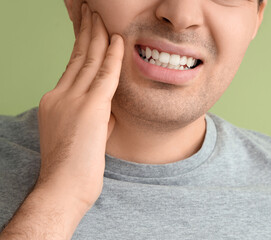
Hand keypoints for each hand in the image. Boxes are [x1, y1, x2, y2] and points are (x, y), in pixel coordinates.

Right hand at [36, 3, 123, 210]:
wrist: (63, 187)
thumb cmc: (74, 165)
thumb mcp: (84, 132)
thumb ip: (96, 112)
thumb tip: (109, 101)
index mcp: (57, 99)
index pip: (72, 65)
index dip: (82, 44)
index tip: (88, 29)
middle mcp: (60, 95)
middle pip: (78, 55)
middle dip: (87, 30)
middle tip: (92, 10)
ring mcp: (72, 100)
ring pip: (89, 60)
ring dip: (98, 35)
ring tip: (102, 15)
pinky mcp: (89, 109)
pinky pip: (104, 76)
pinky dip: (113, 57)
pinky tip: (118, 40)